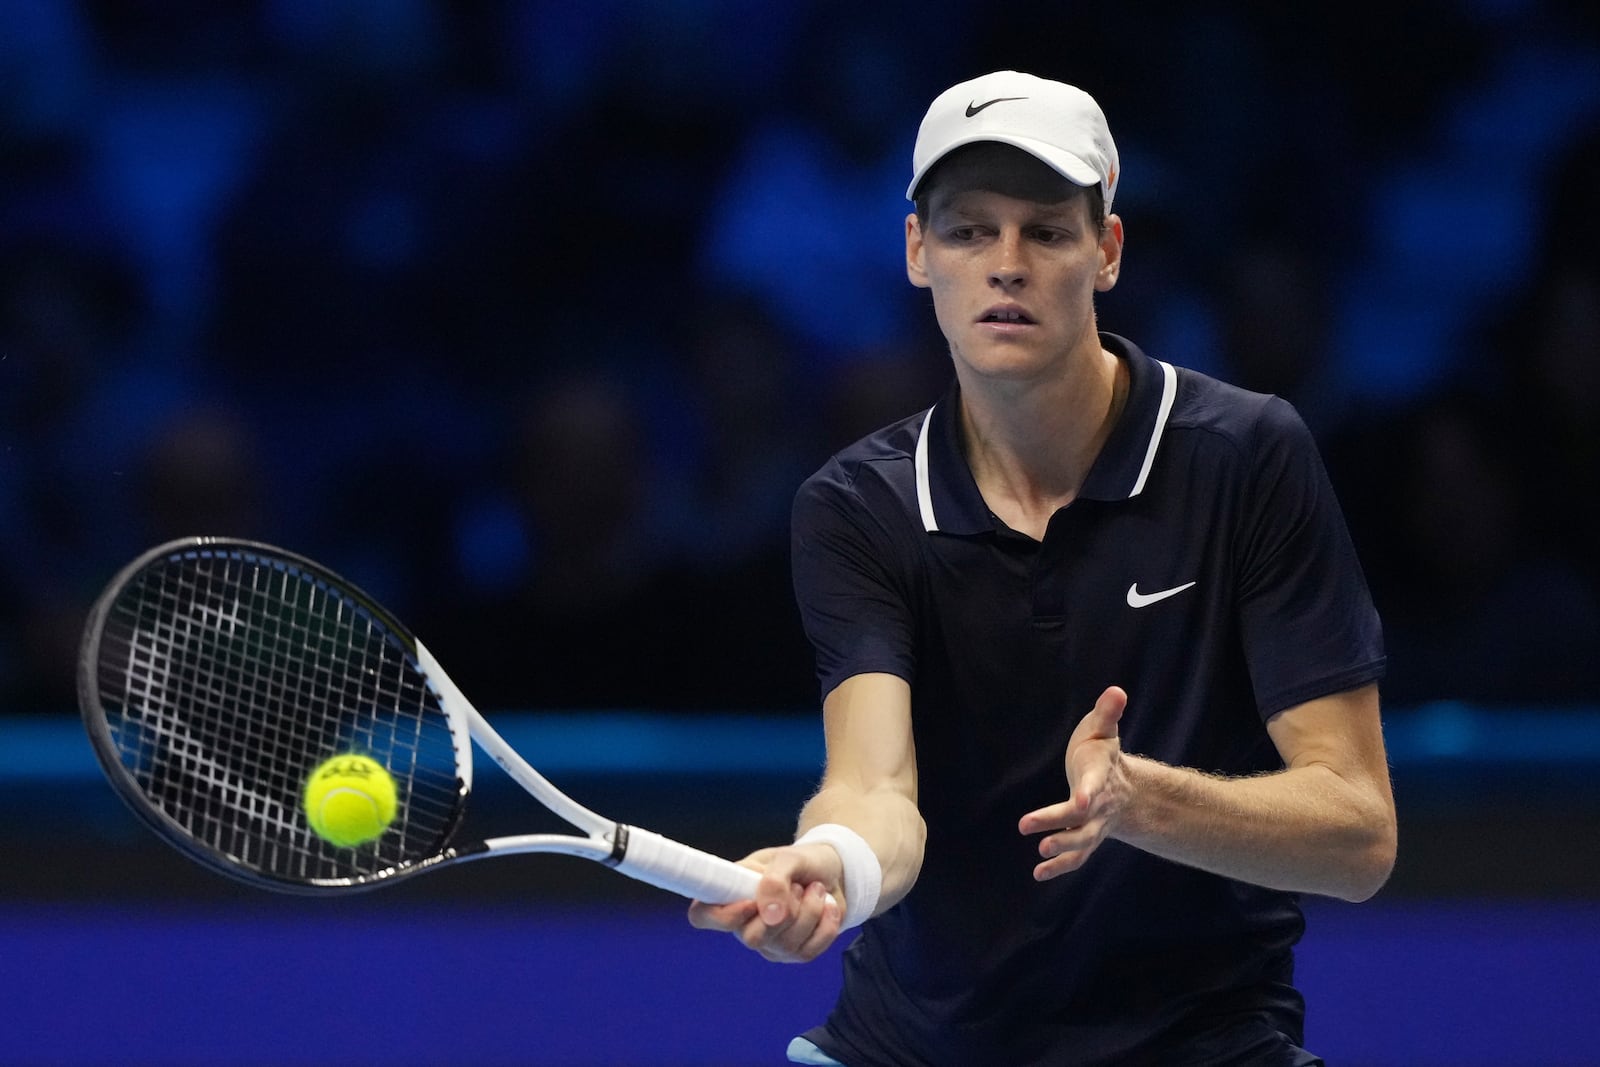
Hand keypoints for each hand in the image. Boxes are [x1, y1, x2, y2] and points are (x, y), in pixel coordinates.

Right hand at [686, 843, 843, 962]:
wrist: (834, 871)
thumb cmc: (803, 861)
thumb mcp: (789, 858)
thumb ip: (775, 881)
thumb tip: (770, 916)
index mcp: (732, 893)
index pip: (702, 915)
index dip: (722, 916)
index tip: (751, 902)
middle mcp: (745, 922)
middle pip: (752, 938)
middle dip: (785, 911)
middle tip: (797, 885)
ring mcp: (770, 943)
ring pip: (785, 944)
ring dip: (810, 911)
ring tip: (815, 888)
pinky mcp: (795, 953)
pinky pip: (809, 951)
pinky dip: (825, 925)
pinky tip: (828, 906)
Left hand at [1018, 685, 1129, 879]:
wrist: (1121, 785)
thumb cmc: (1102, 751)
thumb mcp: (1104, 728)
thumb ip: (1108, 713)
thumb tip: (1116, 690)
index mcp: (1100, 776)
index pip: (1093, 786)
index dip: (1087, 793)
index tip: (1080, 801)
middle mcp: (1098, 805)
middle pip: (1082, 820)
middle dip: (1061, 826)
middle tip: (1036, 834)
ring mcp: (1094, 824)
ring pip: (1081, 841)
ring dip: (1062, 849)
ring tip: (1040, 854)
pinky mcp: (1085, 836)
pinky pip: (1076, 855)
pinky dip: (1060, 865)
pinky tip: (1038, 873)